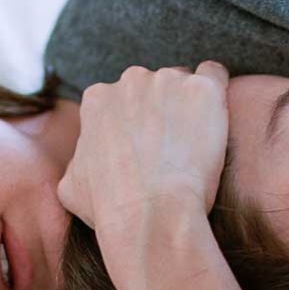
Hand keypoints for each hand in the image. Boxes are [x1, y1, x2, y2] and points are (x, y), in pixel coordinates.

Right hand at [57, 61, 228, 231]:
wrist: (150, 214)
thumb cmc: (110, 206)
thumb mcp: (72, 186)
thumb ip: (80, 161)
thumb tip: (84, 162)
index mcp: (98, 100)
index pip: (121, 99)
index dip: (136, 122)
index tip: (146, 145)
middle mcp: (130, 81)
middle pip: (153, 87)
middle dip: (162, 110)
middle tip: (171, 147)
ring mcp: (168, 80)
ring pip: (183, 83)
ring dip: (188, 106)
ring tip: (195, 144)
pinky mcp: (202, 90)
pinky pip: (214, 75)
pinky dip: (216, 95)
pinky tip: (215, 120)